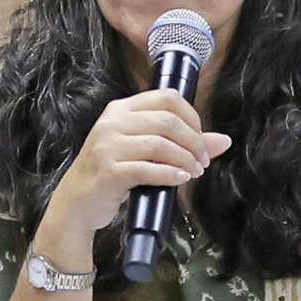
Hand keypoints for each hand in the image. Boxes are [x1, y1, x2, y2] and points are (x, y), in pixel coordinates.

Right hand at [46, 90, 231, 248]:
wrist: (76, 203)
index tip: (201, 141)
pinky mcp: (107, 171)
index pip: (167, 98)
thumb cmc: (112, 174)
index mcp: (121, 109)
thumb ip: (181, 142)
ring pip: (160, 144)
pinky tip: (180, 179)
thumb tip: (223, 141)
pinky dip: (170, 174)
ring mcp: (107, 146)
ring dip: (185, 160)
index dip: (192, 118)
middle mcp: (112, 122)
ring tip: (192, 173)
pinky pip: (147, 169)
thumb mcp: (144, 152)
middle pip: (168, 121)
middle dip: (193, 143)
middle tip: (201, 162)